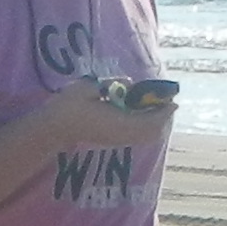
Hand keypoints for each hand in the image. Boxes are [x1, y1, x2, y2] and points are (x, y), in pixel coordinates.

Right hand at [39, 79, 172, 151]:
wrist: (53, 128)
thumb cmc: (68, 106)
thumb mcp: (88, 86)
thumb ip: (111, 83)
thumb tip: (129, 83)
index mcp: (118, 122)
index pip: (150, 121)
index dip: (164, 112)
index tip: (172, 101)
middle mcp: (121, 135)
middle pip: (153, 133)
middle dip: (163, 118)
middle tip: (166, 102)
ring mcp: (117, 141)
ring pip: (146, 137)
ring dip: (155, 123)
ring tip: (154, 107)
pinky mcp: (113, 141)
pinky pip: (137, 137)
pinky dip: (146, 126)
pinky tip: (140, 113)